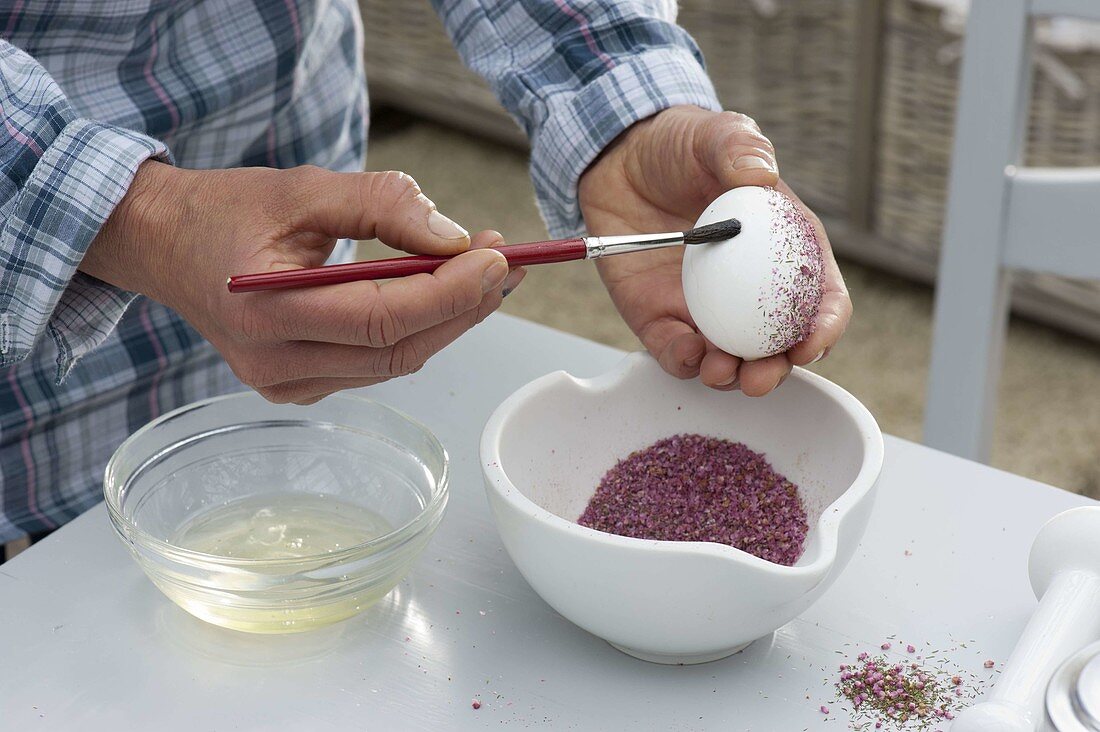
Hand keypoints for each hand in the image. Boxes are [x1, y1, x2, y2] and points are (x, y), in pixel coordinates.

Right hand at [82, 162, 524, 403]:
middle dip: (463, 307)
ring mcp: (285, 384)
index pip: (382, 318)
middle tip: (506, 263)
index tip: (498, 256)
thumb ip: (381, 204)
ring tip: (484, 274)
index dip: (450, 292)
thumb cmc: (230, 211)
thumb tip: (454, 237)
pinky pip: (375, 365)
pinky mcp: (298, 386)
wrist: (167, 245)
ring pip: (394, 363)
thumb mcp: (305, 187)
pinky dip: (415, 332)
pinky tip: (438, 296)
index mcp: (266, 312)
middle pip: (398, 350)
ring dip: (447, 320)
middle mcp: (274, 364)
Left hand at [578, 105, 850, 395]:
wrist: (616, 159)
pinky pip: (675, 351)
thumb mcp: (713, 135)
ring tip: (721, 369)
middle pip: (776, 344)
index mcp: (782, 250)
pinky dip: (683, 362)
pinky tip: (686, 355)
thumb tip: (760, 175)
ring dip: (730, 375)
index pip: (819, 297)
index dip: (825, 326)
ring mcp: (705, 307)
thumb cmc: (678, 145)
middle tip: (762, 375)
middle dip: (776, 370)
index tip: (812, 343)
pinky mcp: (660, 317)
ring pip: (728, 359)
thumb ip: (739, 147)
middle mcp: (748, 288)